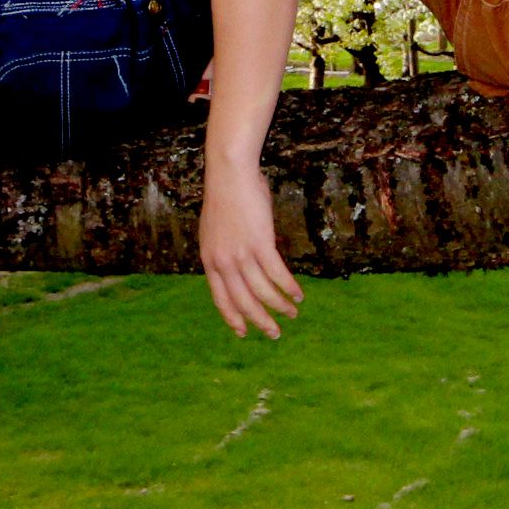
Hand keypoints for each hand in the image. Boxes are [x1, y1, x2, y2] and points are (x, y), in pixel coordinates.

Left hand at [199, 160, 303, 339]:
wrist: (229, 173)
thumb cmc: (226, 197)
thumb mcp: (216, 231)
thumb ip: (225, 252)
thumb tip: (239, 269)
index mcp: (210, 261)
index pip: (221, 299)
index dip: (233, 318)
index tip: (243, 332)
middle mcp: (223, 262)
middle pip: (243, 302)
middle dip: (261, 321)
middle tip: (275, 334)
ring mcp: (241, 254)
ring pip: (263, 292)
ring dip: (280, 306)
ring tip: (293, 313)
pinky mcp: (260, 244)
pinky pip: (277, 274)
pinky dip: (289, 287)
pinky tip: (298, 294)